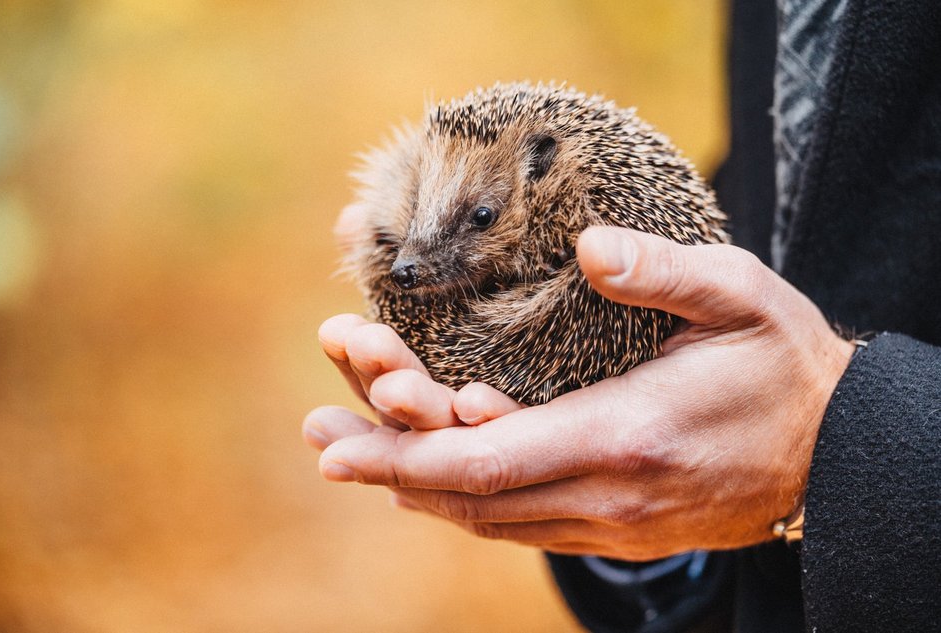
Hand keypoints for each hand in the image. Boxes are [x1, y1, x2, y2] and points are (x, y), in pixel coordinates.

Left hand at [305, 227, 853, 559]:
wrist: (833, 456)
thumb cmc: (782, 368)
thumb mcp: (741, 299)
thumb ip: (664, 274)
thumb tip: (588, 249)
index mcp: (626, 435)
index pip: (491, 460)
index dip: (405, 451)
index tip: (337, 445)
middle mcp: (607, 495)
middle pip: (472, 496)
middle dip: (389, 467)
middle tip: (320, 441)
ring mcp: (610, 522)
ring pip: (490, 516)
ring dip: (416, 484)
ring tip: (352, 453)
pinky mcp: (615, 528)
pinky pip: (521, 523)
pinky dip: (464, 500)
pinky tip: (428, 477)